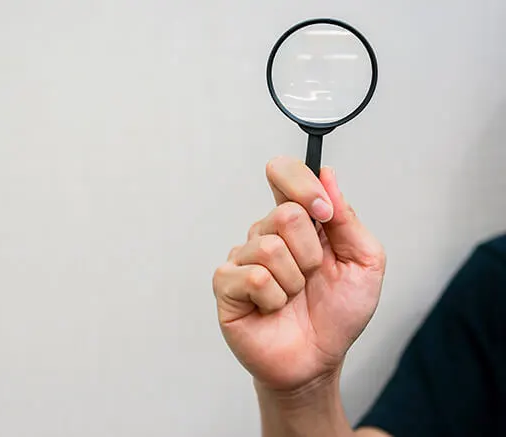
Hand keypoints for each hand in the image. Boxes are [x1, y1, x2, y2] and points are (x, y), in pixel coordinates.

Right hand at [212, 157, 385, 391]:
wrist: (318, 360)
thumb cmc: (338, 314)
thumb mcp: (364, 263)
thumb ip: (347, 218)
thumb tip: (327, 175)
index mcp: (297, 222)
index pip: (284, 173)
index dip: (303, 184)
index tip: (325, 213)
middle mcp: (265, 234)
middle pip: (285, 213)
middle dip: (311, 253)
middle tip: (312, 277)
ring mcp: (242, 258)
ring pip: (270, 247)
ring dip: (294, 281)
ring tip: (292, 298)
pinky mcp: (226, 285)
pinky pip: (253, 276)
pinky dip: (274, 298)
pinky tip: (273, 309)